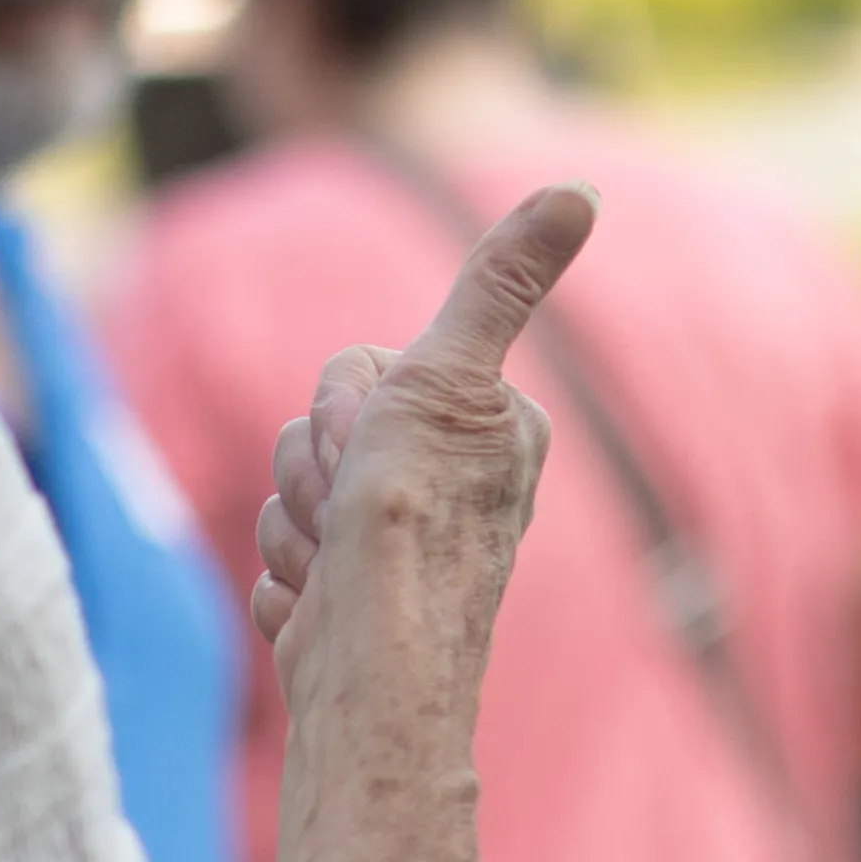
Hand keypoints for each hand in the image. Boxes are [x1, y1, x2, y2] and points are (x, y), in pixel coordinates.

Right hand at [254, 185, 590, 657]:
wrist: (370, 669)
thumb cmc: (414, 525)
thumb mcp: (451, 378)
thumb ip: (501, 282)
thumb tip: (579, 192)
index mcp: (491, 423)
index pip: (362, 367)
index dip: (349, 404)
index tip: (381, 446)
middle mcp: (454, 478)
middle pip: (319, 422)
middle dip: (315, 466)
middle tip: (355, 510)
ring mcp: (398, 539)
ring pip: (291, 486)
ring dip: (296, 525)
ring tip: (341, 564)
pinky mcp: (350, 593)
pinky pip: (280, 553)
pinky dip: (291, 580)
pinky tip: (325, 605)